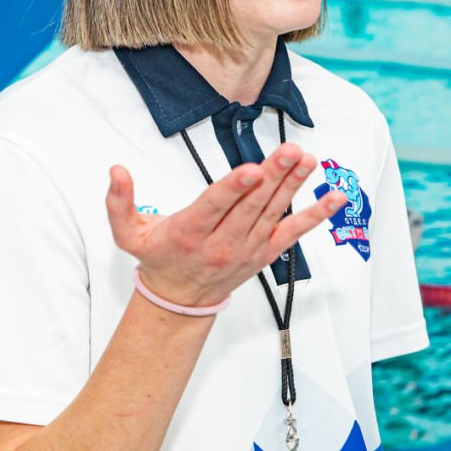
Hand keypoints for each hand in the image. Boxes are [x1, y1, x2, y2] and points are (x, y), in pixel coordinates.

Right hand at [105, 142, 346, 310]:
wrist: (180, 299)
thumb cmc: (159, 258)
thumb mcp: (128, 233)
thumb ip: (119, 202)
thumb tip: (116, 172)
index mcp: (190, 232)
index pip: (215, 207)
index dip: (234, 188)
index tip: (251, 171)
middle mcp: (222, 242)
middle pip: (251, 205)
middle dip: (273, 176)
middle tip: (290, 152)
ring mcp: (248, 248)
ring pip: (273, 213)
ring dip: (293, 185)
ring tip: (308, 160)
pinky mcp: (265, 252)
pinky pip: (294, 232)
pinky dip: (317, 215)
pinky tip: (335, 197)